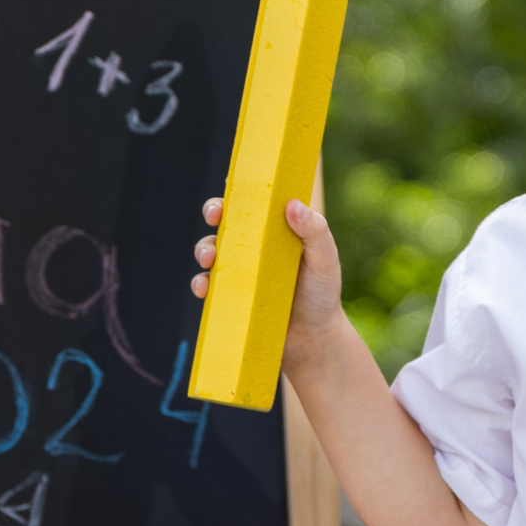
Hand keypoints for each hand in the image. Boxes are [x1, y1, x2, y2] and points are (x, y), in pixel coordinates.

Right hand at [190, 195, 347, 364]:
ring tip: (209, 256)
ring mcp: (240, 271)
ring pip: (211, 249)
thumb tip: (292, 205)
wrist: (313, 341)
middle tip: (215, 215)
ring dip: (203, 247)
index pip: (255, 201)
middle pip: (226, 220)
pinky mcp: (229, 296)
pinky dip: (200, 283)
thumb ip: (315, 231)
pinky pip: (207, 285)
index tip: (231, 183)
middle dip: (214, 211)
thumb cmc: (322, 295)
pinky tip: (205, 287)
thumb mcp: (325, 260)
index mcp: (276, 230)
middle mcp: (254, 246)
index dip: (240, 188)